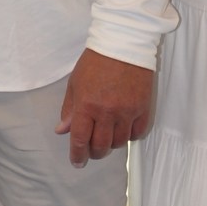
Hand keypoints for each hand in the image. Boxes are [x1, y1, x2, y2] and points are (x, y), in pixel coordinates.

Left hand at [55, 48, 151, 166]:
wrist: (124, 43)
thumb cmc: (96, 61)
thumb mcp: (75, 83)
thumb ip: (69, 109)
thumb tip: (63, 130)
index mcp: (87, 105)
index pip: (80, 140)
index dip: (78, 155)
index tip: (77, 162)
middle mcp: (107, 112)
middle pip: (101, 146)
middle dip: (94, 153)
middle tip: (91, 151)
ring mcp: (127, 111)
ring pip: (119, 143)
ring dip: (111, 145)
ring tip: (107, 137)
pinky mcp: (143, 108)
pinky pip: (136, 133)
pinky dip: (129, 136)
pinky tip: (123, 130)